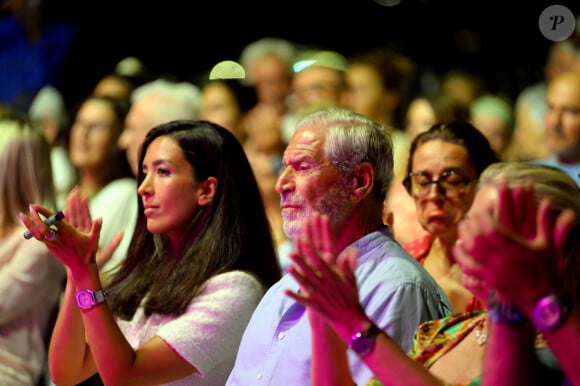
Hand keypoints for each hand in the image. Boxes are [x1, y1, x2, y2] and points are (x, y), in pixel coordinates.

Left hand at [21, 204, 101, 277]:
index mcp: (68, 233)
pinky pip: (39, 238)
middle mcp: (58, 239)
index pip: (53, 221)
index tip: (35, 206)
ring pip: (37, 233)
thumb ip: (96, 228)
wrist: (81, 268)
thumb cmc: (88, 253)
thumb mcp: (94, 240)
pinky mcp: (51, 248)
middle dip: (35, 217)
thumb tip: (100, 217)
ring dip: (29, 224)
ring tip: (22, 216)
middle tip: (30, 207)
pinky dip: (33, 230)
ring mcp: (53, 244)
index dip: (43, 212)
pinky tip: (29, 225)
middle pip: (43, 227)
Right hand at [64, 187, 122, 269]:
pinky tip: (58, 211)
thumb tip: (123, 233)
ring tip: (68, 197)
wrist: (83, 271)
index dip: (85, 207)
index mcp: (91, 233)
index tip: (83, 196)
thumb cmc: (95, 263)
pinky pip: (63, 227)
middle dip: (76, 203)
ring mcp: (75, 234)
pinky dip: (60, 219)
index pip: (87, 217)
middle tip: (74, 191)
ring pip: (71, 219)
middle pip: (78, 215)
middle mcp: (83, 232)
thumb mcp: (106, 254)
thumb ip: (114, 243)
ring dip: (69, 208)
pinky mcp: (68, 239)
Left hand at [284, 212, 366, 338]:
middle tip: (290, 252)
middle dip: (300, 262)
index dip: (312, 252)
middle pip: (310, 272)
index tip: (305, 242)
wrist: (351, 320)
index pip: (320, 262)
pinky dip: (294, 296)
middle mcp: (324, 286)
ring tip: (288, 267)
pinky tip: (284, 290)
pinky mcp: (315, 306)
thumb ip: (349, 266)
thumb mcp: (352, 281)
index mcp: (333, 278)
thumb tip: (353, 250)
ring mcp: (319, 296)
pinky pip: (303, 300)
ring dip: (296, 276)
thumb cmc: (351, 298)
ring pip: (305, 284)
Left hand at [453, 181, 574, 309]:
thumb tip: (548, 200)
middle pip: (478, 238)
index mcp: (515, 248)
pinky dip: (460, 256)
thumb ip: (545, 222)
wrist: (541, 299)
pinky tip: (457, 246)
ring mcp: (492, 270)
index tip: (481, 209)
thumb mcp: (547, 245)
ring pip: (471, 251)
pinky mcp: (487, 279)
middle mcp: (501, 258)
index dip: (483, 217)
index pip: (492, 229)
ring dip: (463, 236)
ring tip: (463, 226)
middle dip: (471, 224)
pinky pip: (468, 267)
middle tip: (469, 216)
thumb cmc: (545, 269)